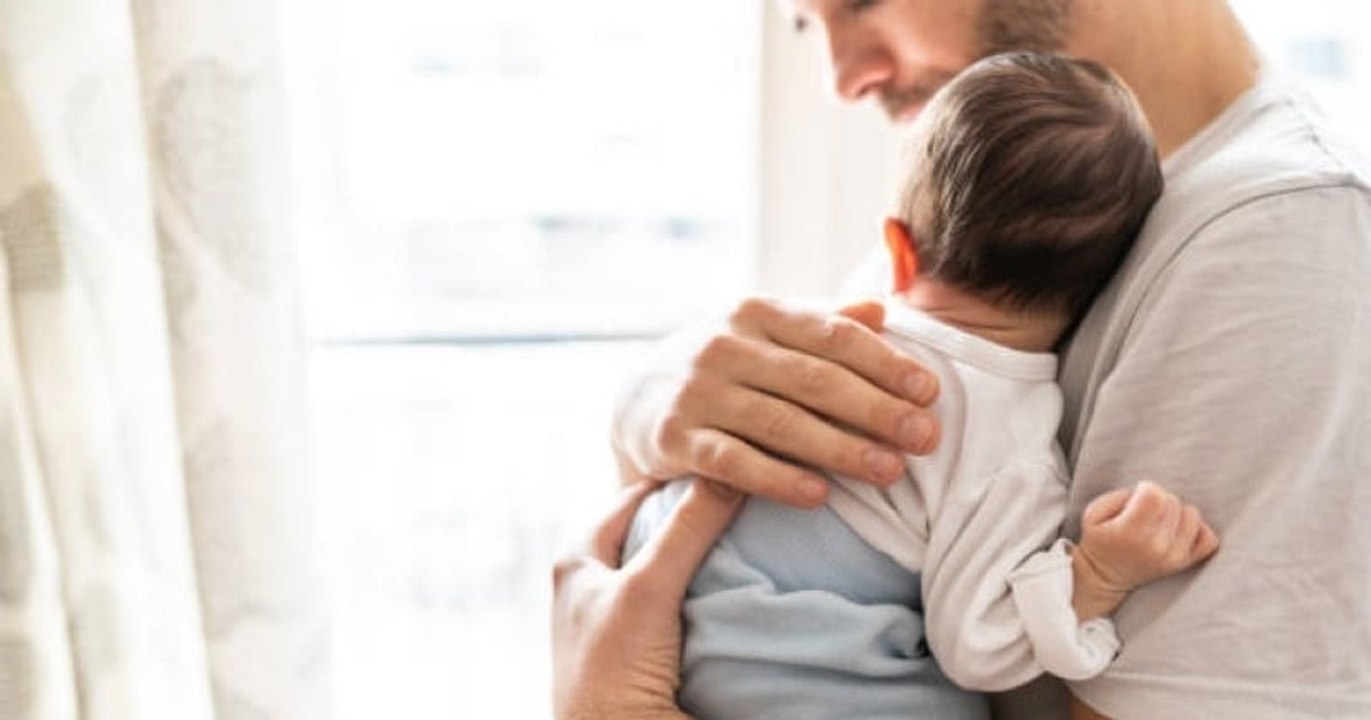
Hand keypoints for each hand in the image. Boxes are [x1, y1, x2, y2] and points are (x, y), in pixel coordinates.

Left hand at [551, 479, 744, 719]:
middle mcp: (594, 582)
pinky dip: (710, 590)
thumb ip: (685, 531)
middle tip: (744, 496)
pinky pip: (685, 602)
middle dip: (696, 514)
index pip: (636, 495)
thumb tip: (729, 474)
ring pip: (672, 566)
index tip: (727, 461)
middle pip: (655, 529)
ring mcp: (622, 616)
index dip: (678, 477)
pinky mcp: (646, 647)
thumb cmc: (613, 670)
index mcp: (577, 557)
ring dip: (706, 554)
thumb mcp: (647, 589)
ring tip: (750, 534)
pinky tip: (740, 584)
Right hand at [612, 297, 940, 507]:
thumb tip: (882, 308)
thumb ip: (823, 323)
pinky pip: (732, 461)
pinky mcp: (672, 438)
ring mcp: (696, 392)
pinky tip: (818, 495)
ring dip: (840, 449)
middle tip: (925, 438)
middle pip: (814, 379)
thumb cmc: (727, 369)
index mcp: (758, 313)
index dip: (885, 363)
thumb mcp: (767, 335)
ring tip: (889, 472)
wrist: (637, 400)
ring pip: (780, 423)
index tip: (929, 391)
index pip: (832, 335)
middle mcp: (724, 345)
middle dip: (876, 409)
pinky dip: (777, 479)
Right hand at [1070, 481, 1219, 618]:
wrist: (1104, 577)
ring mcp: (1174, 557)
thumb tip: (1147, 494)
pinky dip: (1197, 530)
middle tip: (1144, 512)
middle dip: (1159, 500)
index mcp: (1131, 532)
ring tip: (1160, 520)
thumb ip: (1119, 496)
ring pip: (1192, 515)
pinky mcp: (1185, 563)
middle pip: (1172, 502)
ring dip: (1177, 513)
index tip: (1136, 498)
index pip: (1155, 494)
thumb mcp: (1093, 513)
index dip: (1145, 489)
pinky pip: (1209, 539)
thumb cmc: (1099, 540)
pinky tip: (1179, 530)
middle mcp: (1156, 546)